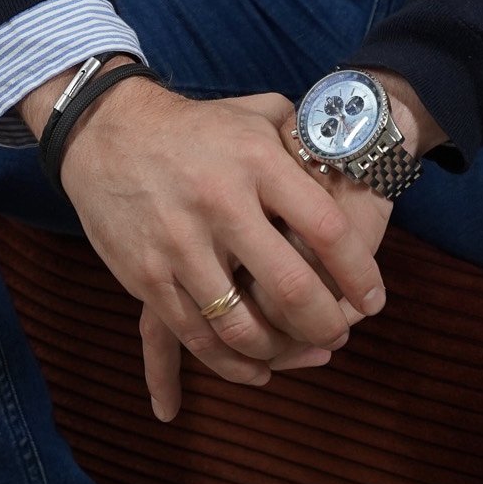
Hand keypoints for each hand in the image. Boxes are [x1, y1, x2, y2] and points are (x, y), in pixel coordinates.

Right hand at [140, 127, 394, 420]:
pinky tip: (256, 370)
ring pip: (241, 326)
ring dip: (281, 352)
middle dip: (326, 324)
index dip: (359, 272)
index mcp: (256, 161)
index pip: (325, 228)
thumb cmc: (198, 127)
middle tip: (341, 335)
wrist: (107, 134)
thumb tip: (353, 162)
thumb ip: (304, 138)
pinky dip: (230, 365)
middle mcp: (220, 203)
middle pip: (290, 288)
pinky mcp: (147, 277)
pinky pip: (195, 338)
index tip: (375, 298)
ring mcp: (180, 244)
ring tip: (305, 354)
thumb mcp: (257, 113)